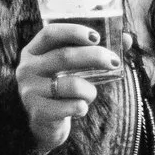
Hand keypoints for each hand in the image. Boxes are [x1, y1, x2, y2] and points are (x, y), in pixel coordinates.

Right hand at [16, 22, 121, 153]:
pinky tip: (79, 108)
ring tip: (90, 94)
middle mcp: (26, 69)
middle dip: (95, 56)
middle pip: (64, 56)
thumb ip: (96, 51)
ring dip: (90, 90)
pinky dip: (83, 106)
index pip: (50, 33)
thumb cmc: (64, 87)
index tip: (97, 37)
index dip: (73, 31)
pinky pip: (73, 106)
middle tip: (114, 62)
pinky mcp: (39, 112)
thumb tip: (128, 38)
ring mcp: (30, 91)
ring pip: (72, 85)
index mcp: (33, 52)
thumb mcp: (73, 67)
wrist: (46, 122)